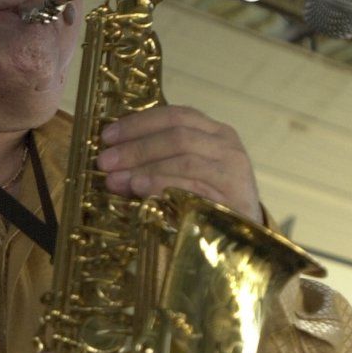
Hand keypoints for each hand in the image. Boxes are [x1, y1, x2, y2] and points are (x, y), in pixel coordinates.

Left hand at [96, 105, 262, 224]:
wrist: (246, 237)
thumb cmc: (208, 203)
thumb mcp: (179, 178)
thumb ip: (152, 168)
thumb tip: (111, 167)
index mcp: (212, 132)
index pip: (174, 115)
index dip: (138, 123)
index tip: (107, 136)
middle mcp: (225, 144)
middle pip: (177, 134)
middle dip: (135, 146)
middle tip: (104, 161)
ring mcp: (232, 167)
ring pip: (184, 156)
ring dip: (144, 166)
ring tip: (115, 179)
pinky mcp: (233, 193)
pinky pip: (193, 183)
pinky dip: (162, 183)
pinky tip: (139, 189)